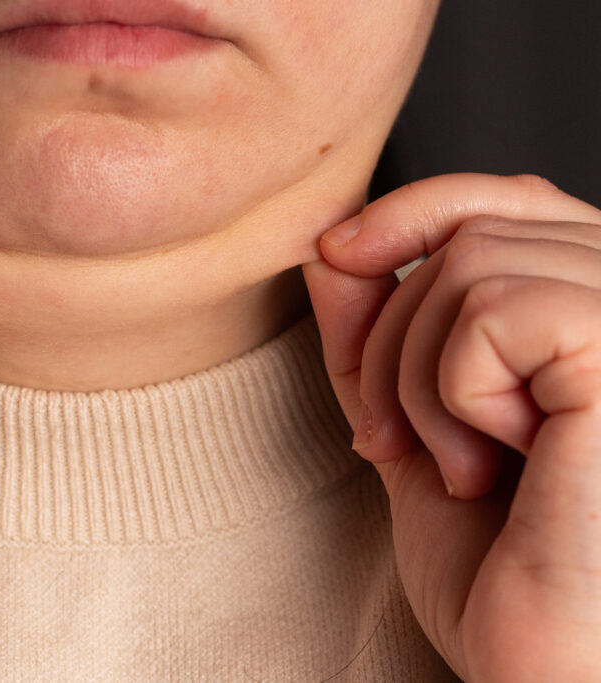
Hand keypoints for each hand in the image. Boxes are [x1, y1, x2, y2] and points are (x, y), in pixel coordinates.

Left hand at [304, 174, 600, 681]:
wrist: (549, 675)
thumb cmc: (506, 577)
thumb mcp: (417, 433)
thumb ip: (380, 338)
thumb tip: (334, 247)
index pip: (512, 201)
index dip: (416, 210)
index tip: (337, 253)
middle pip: (476, 230)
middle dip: (393, 335)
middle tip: (391, 440)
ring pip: (474, 263)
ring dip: (418, 378)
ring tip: (461, 469)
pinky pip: (497, 310)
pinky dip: (457, 392)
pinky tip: (503, 465)